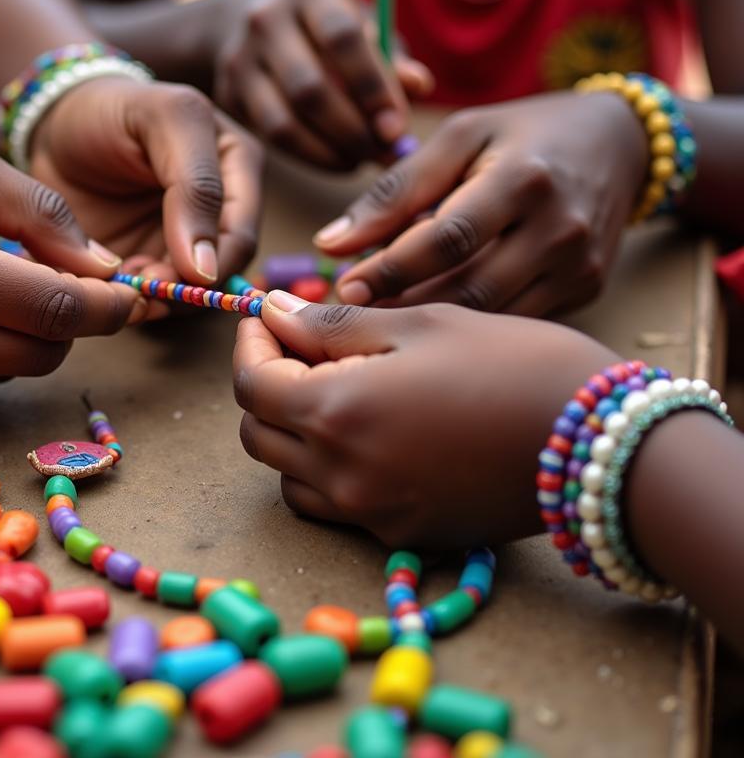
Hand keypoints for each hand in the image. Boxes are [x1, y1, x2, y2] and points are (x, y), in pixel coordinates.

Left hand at [29, 77, 262, 285]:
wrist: (54, 125)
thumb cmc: (114, 108)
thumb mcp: (164, 120)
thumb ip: (197, 184)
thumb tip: (208, 268)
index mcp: (238, 170)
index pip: (242, 235)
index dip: (217, 264)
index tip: (182, 276)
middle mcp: (217, 213)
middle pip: (217, 273)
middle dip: (182, 287)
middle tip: (143, 284)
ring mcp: (180, 243)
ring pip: (183, 294)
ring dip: (155, 298)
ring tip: (124, 283)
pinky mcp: (143, 264)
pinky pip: (147, 298)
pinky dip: (130, 301)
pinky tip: (110, 286)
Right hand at [210, 0, 431, 169]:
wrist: (247, 22)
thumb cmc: (327, 30)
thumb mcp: (363, 26)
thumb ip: (392, 58)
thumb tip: (419, 86)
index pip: (343, 38)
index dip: (373, 87)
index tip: (397, 127)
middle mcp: (266, 19)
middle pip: (310, 88)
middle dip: (354, 131)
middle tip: (387, 154)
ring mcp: (239, 58)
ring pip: (285, 122)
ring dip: (332, 151)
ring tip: (364, 160)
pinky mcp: (228, 94)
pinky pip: (272, 138)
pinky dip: (312, 157)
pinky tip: (339, 160)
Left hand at [233, 293, 619, 547]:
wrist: (601, 440)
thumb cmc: (511, 362)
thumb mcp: (418, 324)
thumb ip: (332, 325)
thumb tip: (272, 314)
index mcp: (338, 413)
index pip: (251, 385)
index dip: (250, 343)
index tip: (268, 316)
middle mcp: (344, 476)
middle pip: (259, 434)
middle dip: (266, 384)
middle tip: (302, 347)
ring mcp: (374, 515)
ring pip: (289, 478)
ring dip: (293, 432)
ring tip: (337, 389)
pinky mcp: (406, 536)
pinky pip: (337, 506)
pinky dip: (331, 470)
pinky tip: (372, 432)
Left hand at [316, 92, 649, 315]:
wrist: (619, 143)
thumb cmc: (522, 134)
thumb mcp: (460, 137)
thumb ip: (397, 189)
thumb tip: (330, 242)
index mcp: (524, 179)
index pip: (447, 238)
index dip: (390, 268)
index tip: (344, 288)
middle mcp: (560, 228)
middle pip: (469, 286)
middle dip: (405, 305)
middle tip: (355, 315)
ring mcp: (580, 265)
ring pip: (493, 314)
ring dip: (434, 324)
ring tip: (384, 321)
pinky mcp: (588, 290)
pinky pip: (517, 319)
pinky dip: (472, 325)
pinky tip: (435, 325)